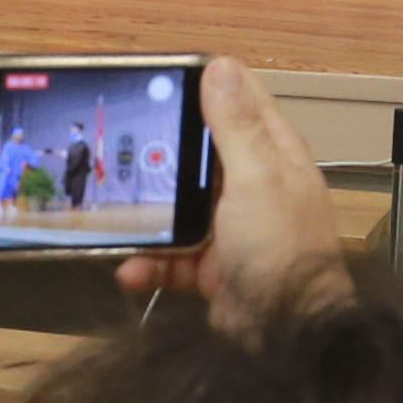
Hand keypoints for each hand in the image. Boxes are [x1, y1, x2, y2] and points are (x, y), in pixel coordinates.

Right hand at [115, 57, 350, 337]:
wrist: (284, 335)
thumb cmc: (283, 252)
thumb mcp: (257, 177)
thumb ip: (235, 126)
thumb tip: (220, 67)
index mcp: (274, 155)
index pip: (243, 103)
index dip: (208, 85)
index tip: (165, 75)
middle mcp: (255, 187)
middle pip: (202, 154)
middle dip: (163, 152)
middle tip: (123, 143)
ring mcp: (232, 228)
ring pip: (180, 207)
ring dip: (150, 215)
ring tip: (118, 213)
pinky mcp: (211, 267)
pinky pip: (171, 256)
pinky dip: (150, 262)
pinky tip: (130, 266)